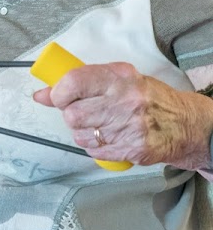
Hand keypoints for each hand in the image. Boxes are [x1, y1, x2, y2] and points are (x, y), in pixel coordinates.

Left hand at [33, 62, 211, 169]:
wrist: (186, 124)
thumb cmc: (149, 99)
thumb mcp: (119, 79)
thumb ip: (81, 83)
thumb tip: (42, 94)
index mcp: (120, 78)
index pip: (73, 83)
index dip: (59, 92)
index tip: (59, 96)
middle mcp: (125, 101)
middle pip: (72, 114)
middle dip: (72, 115)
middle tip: (86, 112)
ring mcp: (130, 128)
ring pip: (80, 135)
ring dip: (84, 132)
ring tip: (102, 125)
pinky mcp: (132, 150)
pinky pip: (93, 151)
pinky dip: (96, 146)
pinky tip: (111, 137)